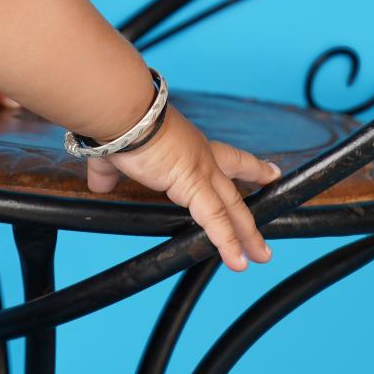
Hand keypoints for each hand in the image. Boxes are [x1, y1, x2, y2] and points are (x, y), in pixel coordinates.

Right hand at [82, 105, 280, 272]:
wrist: (123, 111)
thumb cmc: (119, 124)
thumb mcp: (115, 152)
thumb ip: (109, 171)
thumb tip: (98, 183)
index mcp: (188, 145)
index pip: (226, 158)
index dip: (249, 167)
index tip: (270, 172)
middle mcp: (201, 156)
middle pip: (236, 183)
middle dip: (256, 197)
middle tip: (275, 202)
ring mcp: (202, 170)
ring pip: (232, 207)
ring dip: (248, 233)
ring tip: (262, 255)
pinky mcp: (194, 185)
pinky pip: (216, 220)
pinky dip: (227, 242)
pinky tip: (237, 262)